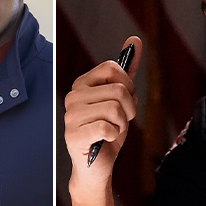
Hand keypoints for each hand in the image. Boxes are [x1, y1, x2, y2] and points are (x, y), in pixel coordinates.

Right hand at [64, 35, 142, 184]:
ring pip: (115, 109)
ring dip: (121, 124)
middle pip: (119, 90)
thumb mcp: (120, 99)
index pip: (113, 68)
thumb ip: (126, 71)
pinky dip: (113, 137)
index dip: (128, 86)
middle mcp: (72, 97)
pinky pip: (108, 127)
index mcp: (81, 84)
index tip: (124, 101)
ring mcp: (70, 116)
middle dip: (129, 109)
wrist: (97, 166)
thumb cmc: (107, 131)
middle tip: (118, 122)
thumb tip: (135, 40)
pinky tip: (104, 141)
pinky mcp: (74, 135)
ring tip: (110, 132)